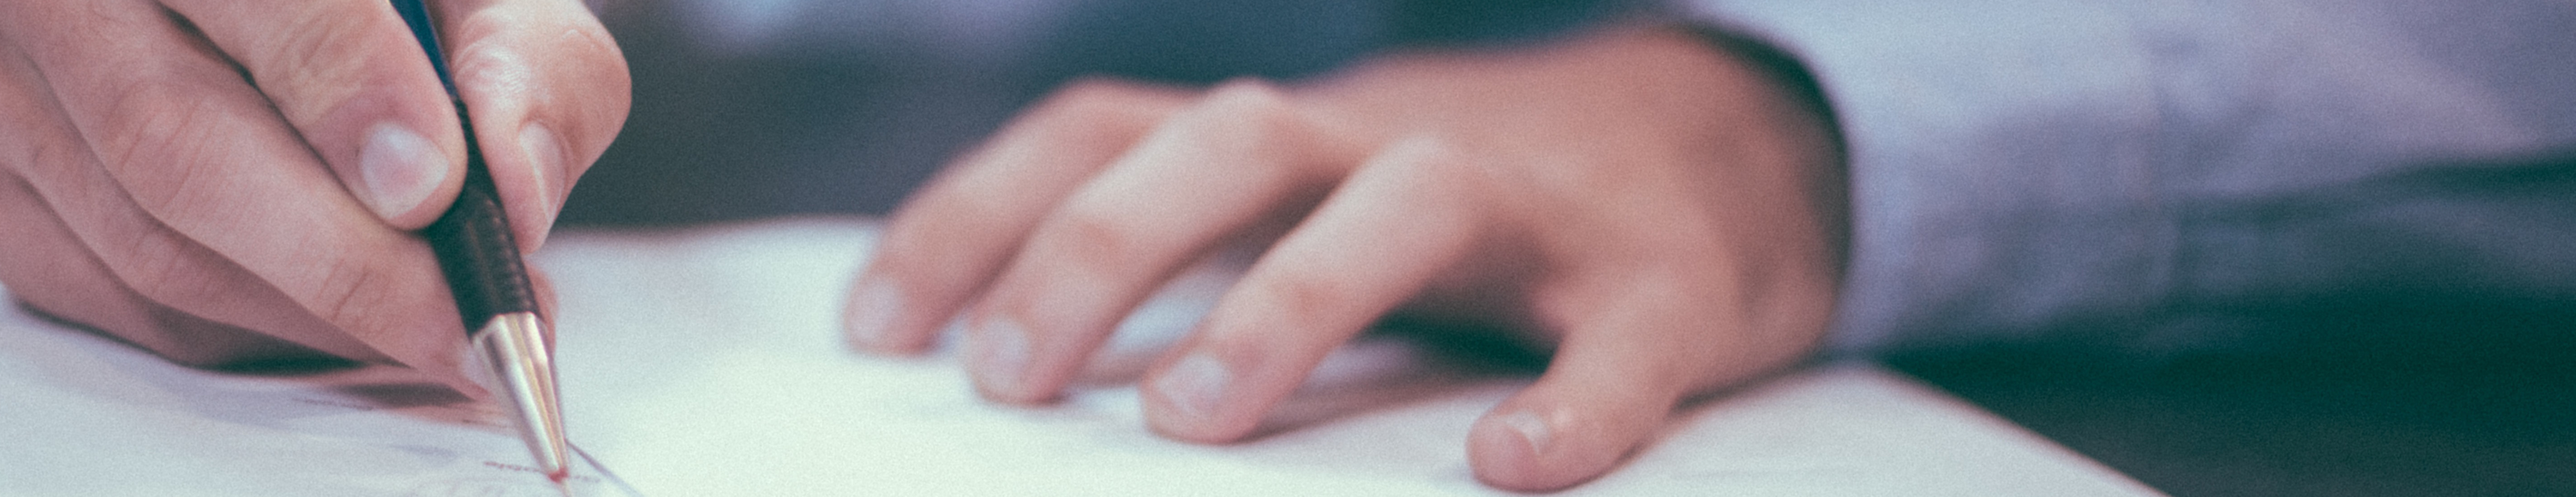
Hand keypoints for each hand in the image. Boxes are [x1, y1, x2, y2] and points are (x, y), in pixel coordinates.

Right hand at [0, 0, 626, 391]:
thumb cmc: (381, 12)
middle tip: (454, 317)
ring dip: (303, 309)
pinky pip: (108, 295)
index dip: (345, 91)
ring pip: (144, 239)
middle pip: (173, 137)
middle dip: (336, 257)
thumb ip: (525, 74)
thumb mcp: (486, 3)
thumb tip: (508, 189)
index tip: (434, 188)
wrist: (263, 22)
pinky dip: (235, 327)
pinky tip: (316, 310)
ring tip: (421, 321)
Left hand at [841, 24, 1841, 490]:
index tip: (875, 328)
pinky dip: (1573, 401)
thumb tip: (1000, 365)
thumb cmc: (1464, 210)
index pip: (1100, 132)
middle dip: (1102, 248)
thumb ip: (1180, 259)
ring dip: (1287, 299)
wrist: (1727, 141)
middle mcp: (1387, 145)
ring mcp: (1534, 207)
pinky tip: (1513, 467)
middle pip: (1229, 142)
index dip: (976, 214)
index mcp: (1286, 139)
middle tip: (1007, 379)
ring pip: (1403, 204)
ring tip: (1193, 417)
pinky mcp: (1664, 282)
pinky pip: (1618, 338)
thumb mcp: (1304, 204)